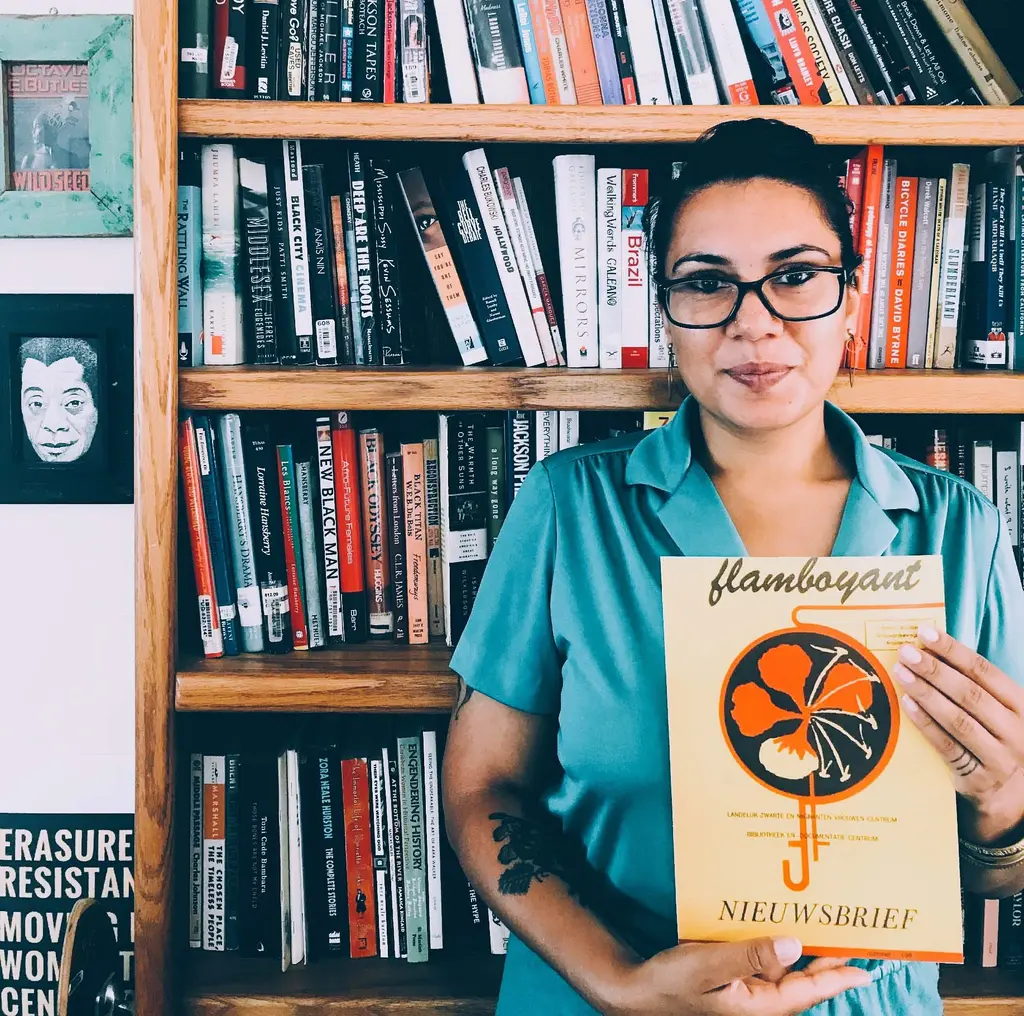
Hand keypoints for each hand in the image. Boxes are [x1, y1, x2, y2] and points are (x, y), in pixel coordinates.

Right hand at [603, 936, 871, 1014]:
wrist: (636, 992)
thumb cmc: (670, 984)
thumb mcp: (708, 967)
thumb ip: (750, 955)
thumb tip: (794, 945)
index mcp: (759, 1008)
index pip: (808, 992)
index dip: (839, 978)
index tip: (868, 968)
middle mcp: (758, 1003)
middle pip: (802, 982)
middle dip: (827, 962)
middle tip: (853, 936)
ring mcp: (745, 993)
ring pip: (783, 971)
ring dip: (801, 951)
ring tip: (822, 925)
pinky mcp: (731, 982)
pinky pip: (761, 964)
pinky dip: (773, 948)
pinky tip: (777, 926)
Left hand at [893, 625, 1023, 842]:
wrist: (1012, 798)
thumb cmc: (997, 740)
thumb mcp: (998, 712)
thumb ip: (974, 685)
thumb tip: (931, 648)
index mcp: (1022, 706)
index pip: (986, 672)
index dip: (954, 650)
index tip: (925, 632)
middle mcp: (1016, 731)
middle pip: (970, 694)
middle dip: (935, 670)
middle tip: (907, 651)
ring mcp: (1000, 757)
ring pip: (959, 720)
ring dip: (926, 693)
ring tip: (901, 672)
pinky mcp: (979, 779)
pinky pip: (947, 747)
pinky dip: (926, 724)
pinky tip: (907, 704)